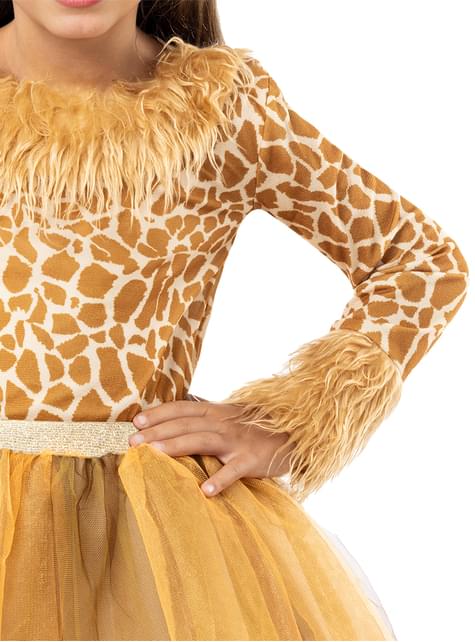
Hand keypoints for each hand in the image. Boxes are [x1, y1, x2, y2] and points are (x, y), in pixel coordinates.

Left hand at [129, 398, 294, 496]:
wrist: (294, 434)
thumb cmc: (255, 428)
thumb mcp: (230, 415)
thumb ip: (206, 416)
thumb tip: (176, 416)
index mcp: (217, 411)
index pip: (183, 409)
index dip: (159, 413)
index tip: (136, 421)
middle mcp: (224, 422)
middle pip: (186, 424)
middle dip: (158, 431)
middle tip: (132, 442)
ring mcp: (238, 440)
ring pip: (203, 440)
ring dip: (177, 446)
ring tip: (154, 455)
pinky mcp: (252, 459)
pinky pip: (234, 470)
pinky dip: (220, 479)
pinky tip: (204, 491)